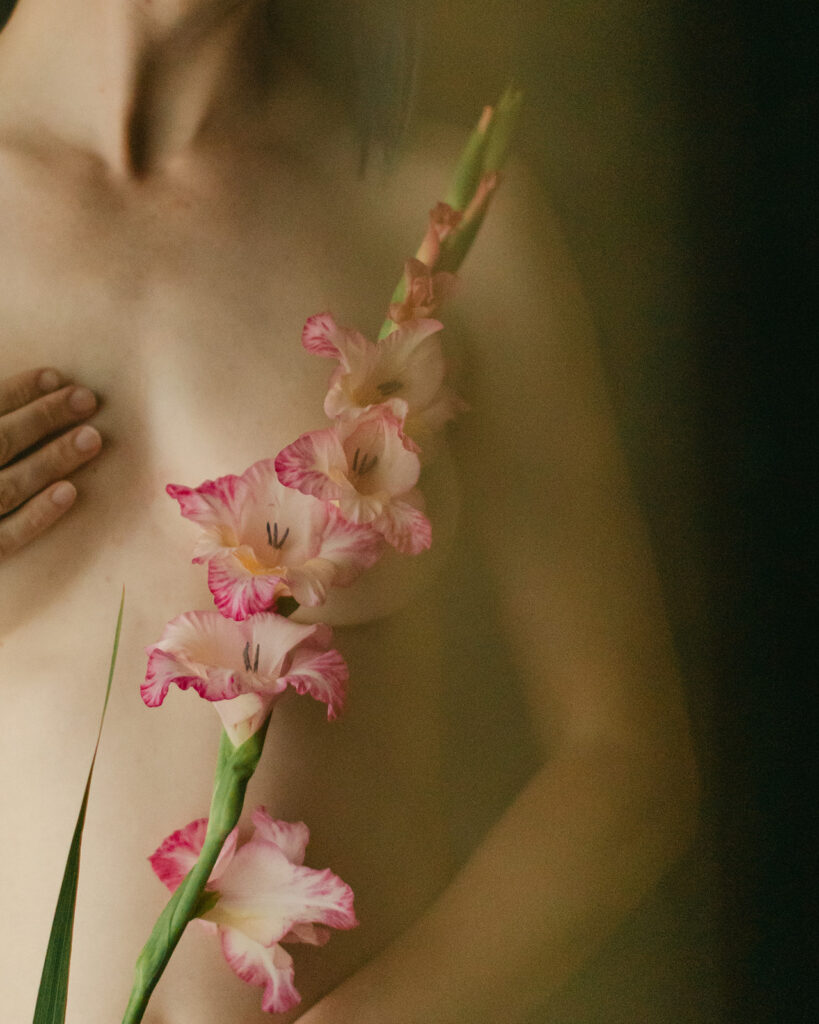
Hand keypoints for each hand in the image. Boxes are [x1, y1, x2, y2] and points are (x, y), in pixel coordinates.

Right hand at [0, 367, 101, 559]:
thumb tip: (31, 393)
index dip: (16, 392)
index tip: (56, 376)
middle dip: (42, 417)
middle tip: (86, 399)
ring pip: (6, 487)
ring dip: (50, 459)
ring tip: (91, 438)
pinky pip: (6, 537)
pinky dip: (35, 516)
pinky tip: (68, 493)